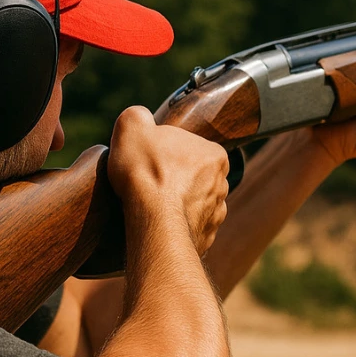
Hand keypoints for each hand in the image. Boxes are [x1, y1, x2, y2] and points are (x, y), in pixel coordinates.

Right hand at [107, 106, 229, 254]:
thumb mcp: (132, 127)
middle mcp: (222, 185)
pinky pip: (187, 229)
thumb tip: (139, 118)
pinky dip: (173, 228)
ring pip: (192, 205)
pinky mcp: (205, 239)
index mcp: (214, 154)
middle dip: (172, 180)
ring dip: (174, 205)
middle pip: (191, 177)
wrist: (154, 224)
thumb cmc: (146, 172)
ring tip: (149, 208)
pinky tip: (156, 226)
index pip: (187, 148)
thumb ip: (138, 117)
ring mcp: (215, 215)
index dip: (163, 153)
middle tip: (146, 184)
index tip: (147, 161)